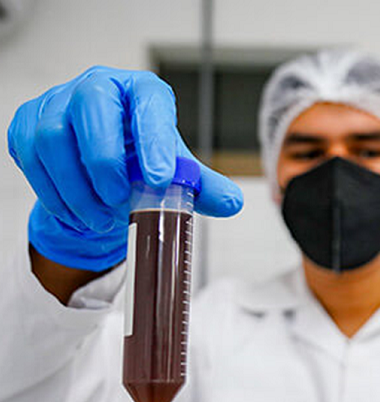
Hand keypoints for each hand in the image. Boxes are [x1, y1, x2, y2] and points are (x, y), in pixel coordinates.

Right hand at [8, 66, 243, 270]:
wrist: (97, 167)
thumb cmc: (139, 159)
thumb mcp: (173, 171)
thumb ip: (201, 186)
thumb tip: (233, 202)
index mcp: (142, 93)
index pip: (149, 102)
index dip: (154, 138)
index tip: (160, 179)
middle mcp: (98, 87)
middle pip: (91, 107)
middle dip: (104, 162)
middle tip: (119, 202)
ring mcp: (56, 102)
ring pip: (53, 139)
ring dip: (78, 189)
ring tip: (101, 217)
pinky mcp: (27, 125)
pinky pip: (30, 158)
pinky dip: (55, 194)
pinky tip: (77, 212)